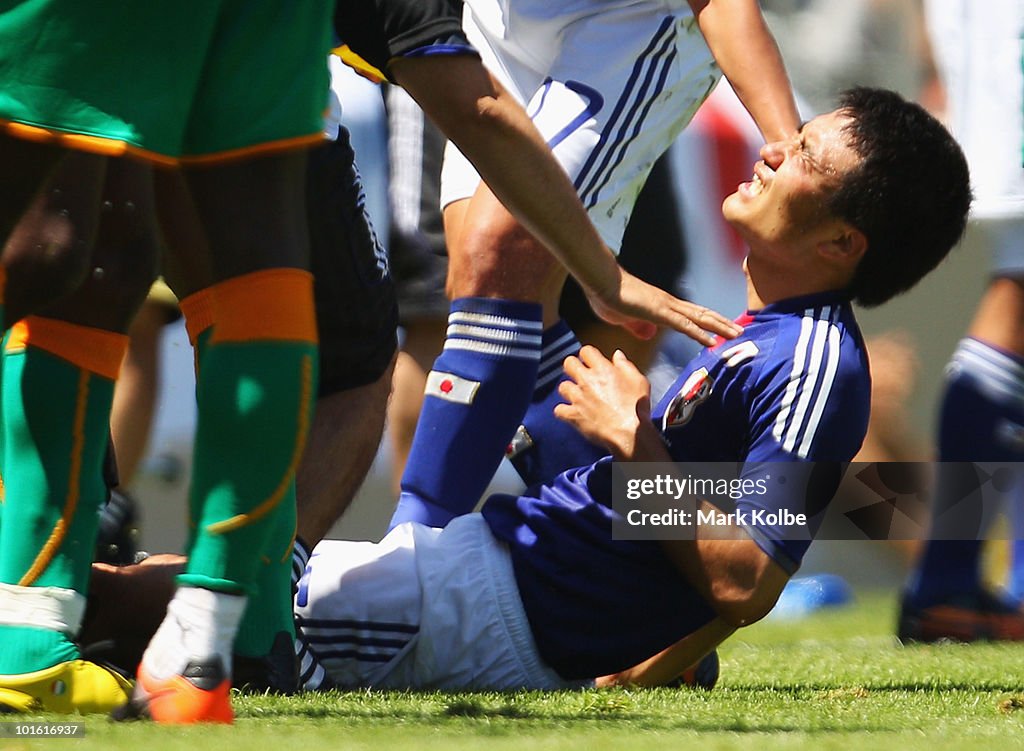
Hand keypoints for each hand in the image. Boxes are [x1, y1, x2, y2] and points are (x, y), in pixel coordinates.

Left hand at [554, 346, 652, 457]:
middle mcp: (587, 381)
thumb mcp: (639, 380)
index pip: (586, 351)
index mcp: (603, 370)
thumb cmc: (636, 407)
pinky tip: (571, 412)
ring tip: (578, 396)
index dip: (588, 356)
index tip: (592, 362)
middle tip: (580, 375)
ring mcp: (578, 398)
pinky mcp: (573, 415)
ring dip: (569, 390)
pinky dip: (563, 411)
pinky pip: (558, 410)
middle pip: (568, 363)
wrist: (629, 432)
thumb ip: (625, 365)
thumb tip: (617, 355)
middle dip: (573, 367)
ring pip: (562, 386)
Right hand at [583, 266, 741, 345]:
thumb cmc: (608, 295)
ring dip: (719, 327)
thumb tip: (649, 334)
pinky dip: (699, 333)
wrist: (600, 281)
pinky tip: (712, 341)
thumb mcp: (623, 317)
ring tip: (736, 334)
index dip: (707, 322)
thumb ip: (637, 326)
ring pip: (698, 318)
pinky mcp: (658, 312)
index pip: (690, 315)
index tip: (721, 330)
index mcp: (661, 306)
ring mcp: (665, 306)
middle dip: (721, 323)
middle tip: (739, 331)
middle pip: (701, 314)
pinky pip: (683, 325)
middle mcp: (668, 304)